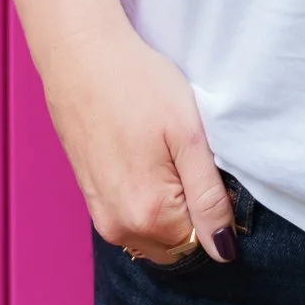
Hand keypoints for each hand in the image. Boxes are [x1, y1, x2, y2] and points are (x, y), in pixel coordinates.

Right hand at [39, 18, 237, 265]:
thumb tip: (224, 250)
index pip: (202, 241)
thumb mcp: (189, 134)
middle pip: (175, 243)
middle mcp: (120, 228)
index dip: (213, 206)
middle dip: (189, 212)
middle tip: (184, 156)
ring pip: (152, 232)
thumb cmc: (139, 84)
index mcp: (149, 216)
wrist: (81, 54)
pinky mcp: (89, 198)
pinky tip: (142, 153)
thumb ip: (209, 198)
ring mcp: (100, 215)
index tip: (205, 164)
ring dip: (166, 205)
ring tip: (161, 150)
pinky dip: (144, 196)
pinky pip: (130, 216)